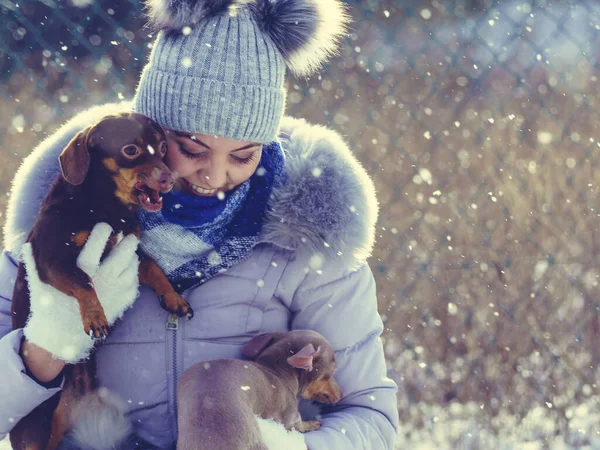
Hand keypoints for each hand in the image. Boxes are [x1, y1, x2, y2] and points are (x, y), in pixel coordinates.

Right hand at [21, 223, 139, 363]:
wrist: (63, 334)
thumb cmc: (50, 305)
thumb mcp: (40, 284)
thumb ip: (36, 263)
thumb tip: (28, 244)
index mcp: (81, 272)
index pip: (96, 243)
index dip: (102, 231)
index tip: (105, 225)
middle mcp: (102, 281)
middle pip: (123, 253)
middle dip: (128, 241)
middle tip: (128, 235)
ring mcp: (115, 292)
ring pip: (132, 267)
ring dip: (132, 257)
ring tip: (127, 252)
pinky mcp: (123, 302)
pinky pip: (134, 282)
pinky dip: (132, 274)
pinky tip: (127, 269)